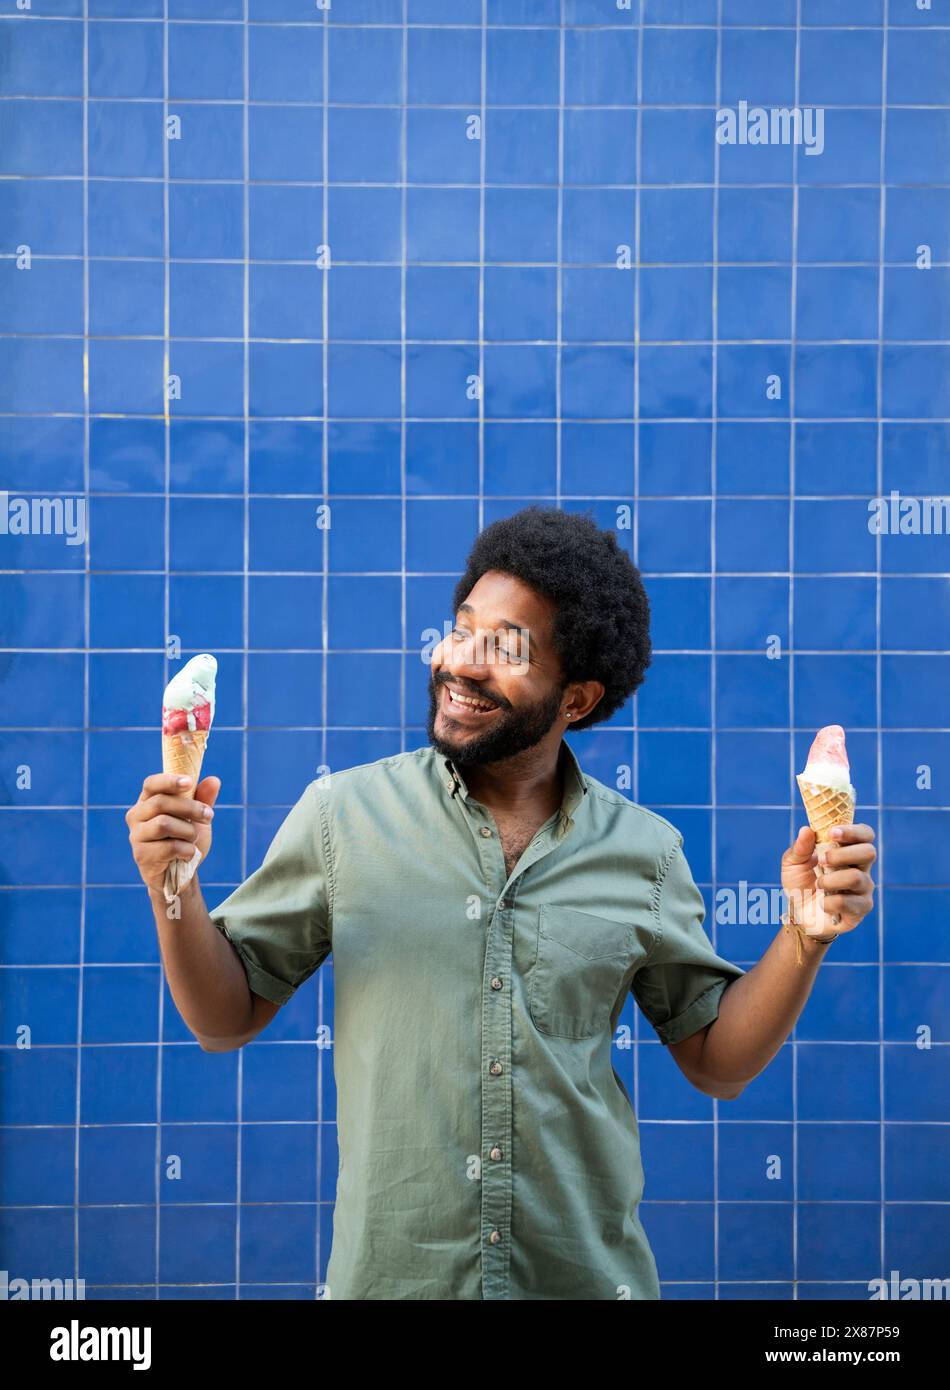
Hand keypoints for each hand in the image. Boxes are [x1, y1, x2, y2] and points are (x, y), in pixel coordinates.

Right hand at [126, 772, 220, 892]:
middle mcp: (136, 816)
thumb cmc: (185, 840)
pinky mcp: (141, 855)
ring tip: (192, 840)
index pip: (151, 784)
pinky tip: (188, 855)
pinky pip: (169, 847)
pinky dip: (187, 850)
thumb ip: (204, 799)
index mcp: (147, 801)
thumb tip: (214, 780)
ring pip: (164, 824)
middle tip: (209, 816)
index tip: (189, 783)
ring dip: (188, 832)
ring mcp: (136, 836)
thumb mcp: (197, 819)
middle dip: (191, 808)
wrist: (181, 875)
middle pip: (161, 802)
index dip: (169, 781)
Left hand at [781, 822, 876, 936]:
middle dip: (841, 854)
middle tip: (822, 860)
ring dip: (830, 880)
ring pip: (856, 878)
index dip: (853, 831)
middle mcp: (861, 868)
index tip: (832, 833)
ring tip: (818, 885)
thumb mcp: (793, 863)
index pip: (865, 834)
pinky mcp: (861, 909)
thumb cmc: (800, 884)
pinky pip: (847, 902)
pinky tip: (822, 903)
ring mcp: (863, 889)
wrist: (798, 914)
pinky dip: (828, 902)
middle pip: (869, 852)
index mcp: (848, 851)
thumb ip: (800, 848)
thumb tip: (807, 830)